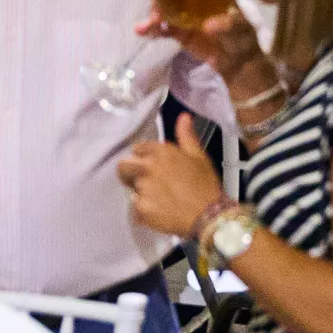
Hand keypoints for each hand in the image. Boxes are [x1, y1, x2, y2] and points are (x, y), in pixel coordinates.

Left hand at [116, 117, 224, 236]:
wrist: (209, 215)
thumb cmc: (206, 185)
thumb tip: (183, 117)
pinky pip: (136, 211)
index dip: (143, 157)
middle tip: (144, 182)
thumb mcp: (199, 157)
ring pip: (131, 190)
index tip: (151, 165)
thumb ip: (186, 136)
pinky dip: (145, 214)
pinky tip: (160, 214)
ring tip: (160, 201)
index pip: (138, 149)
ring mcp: (142, 189)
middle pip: (123, 167)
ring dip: (141, 194)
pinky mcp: (141, 210)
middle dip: (128, 173)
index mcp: (160, 152)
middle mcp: (147, 168)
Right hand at [139, 0, 266, 79]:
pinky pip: (161, 29)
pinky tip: (141, 31)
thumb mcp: (240, 27)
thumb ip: (226, 24)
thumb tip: (207, 26)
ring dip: (152, 12)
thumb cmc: (243, 37)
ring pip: (163, 8)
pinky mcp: (178, 33)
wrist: (239, 63)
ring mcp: (185, 15)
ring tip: (146, 24)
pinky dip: (150, 29)